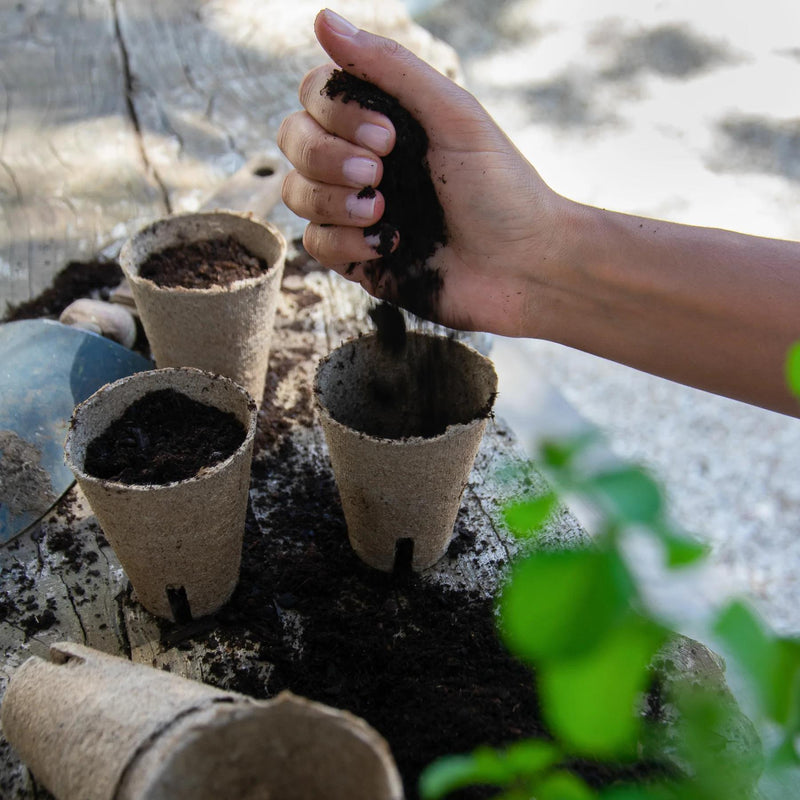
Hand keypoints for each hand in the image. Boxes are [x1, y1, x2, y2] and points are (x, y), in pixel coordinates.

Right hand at [278, 9, 569, 335]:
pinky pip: (314, 243)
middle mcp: (363, 160)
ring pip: (295, 192)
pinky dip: (345, 241)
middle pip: (293, 140)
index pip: (315, 95)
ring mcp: (357, 210)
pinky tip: (390, 243)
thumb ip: (389, 66)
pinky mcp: (357, 258)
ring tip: (383, 210)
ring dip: (332, 199)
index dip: (334, 111)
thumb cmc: (500, 188)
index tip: (388, 135)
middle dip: (326, 156)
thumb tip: (322, 17)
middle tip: (379, 171)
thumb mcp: (452, 115)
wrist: (523, 268)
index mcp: (383, 120)